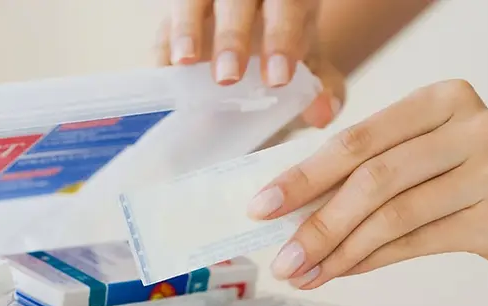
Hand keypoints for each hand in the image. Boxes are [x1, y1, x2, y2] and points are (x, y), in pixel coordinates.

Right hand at [154, 0, 344, 127]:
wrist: (262, 35)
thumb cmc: (287, 47)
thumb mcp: (311, 65)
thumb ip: (324, 87)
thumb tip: (324, 113)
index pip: (287, 6)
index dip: (281, 38)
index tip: (278, 79)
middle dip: (232, 36)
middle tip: (228, 78)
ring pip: (192, 0)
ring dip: (186, 29)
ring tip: (184, 62)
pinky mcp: (179, 12)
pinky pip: (164, 26)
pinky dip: (163, 48)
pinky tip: (164, 73)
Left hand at [248, 79, 487, 295]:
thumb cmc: (476, 192)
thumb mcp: (424, 165)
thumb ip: (369, 175)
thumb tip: (291, 212)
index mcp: (442, 99)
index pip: (359, 138)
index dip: (304, 175)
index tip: (262, 207)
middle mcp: (472, 124)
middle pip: (373, 176)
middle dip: (315, 220)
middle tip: (279, 256)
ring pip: (392, 214)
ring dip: (339, 251)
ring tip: (303, 274)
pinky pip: (416, 241)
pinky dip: (370, 261)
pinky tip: (342, 273)